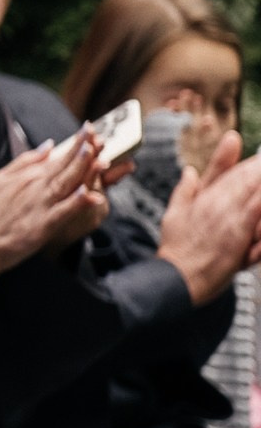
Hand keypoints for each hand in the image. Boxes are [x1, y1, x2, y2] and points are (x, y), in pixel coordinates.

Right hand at [0, 133, 105, 301]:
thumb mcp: (0, 178)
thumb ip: (26, 161)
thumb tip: (50, 145)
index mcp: (29, 176)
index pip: (58, 156)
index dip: (77, 143)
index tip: (91, 130)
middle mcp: (36, 188)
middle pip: (65, 167)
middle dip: (85, 151)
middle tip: (102, 137)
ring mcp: (40, 206)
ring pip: (66, 185)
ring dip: (84, 171)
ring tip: (100, 158)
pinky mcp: (42, 226)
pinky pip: (63, 213)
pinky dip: (77, 203)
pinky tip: (91, 195)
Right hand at [156, 132, 260, 304]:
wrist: (176, 279)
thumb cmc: (176, 249)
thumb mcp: (174, 214)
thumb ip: (185, 190)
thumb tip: (189, 170)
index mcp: (204, 196)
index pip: (228, 170)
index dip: (245, 160)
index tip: (250, 149)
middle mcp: (218, 203)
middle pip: (247, 176)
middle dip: (258, 167)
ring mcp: (230, 218)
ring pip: (253, 191)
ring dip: (257, 180)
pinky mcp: (238, 234)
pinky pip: (255, 212)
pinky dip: (259, 204)